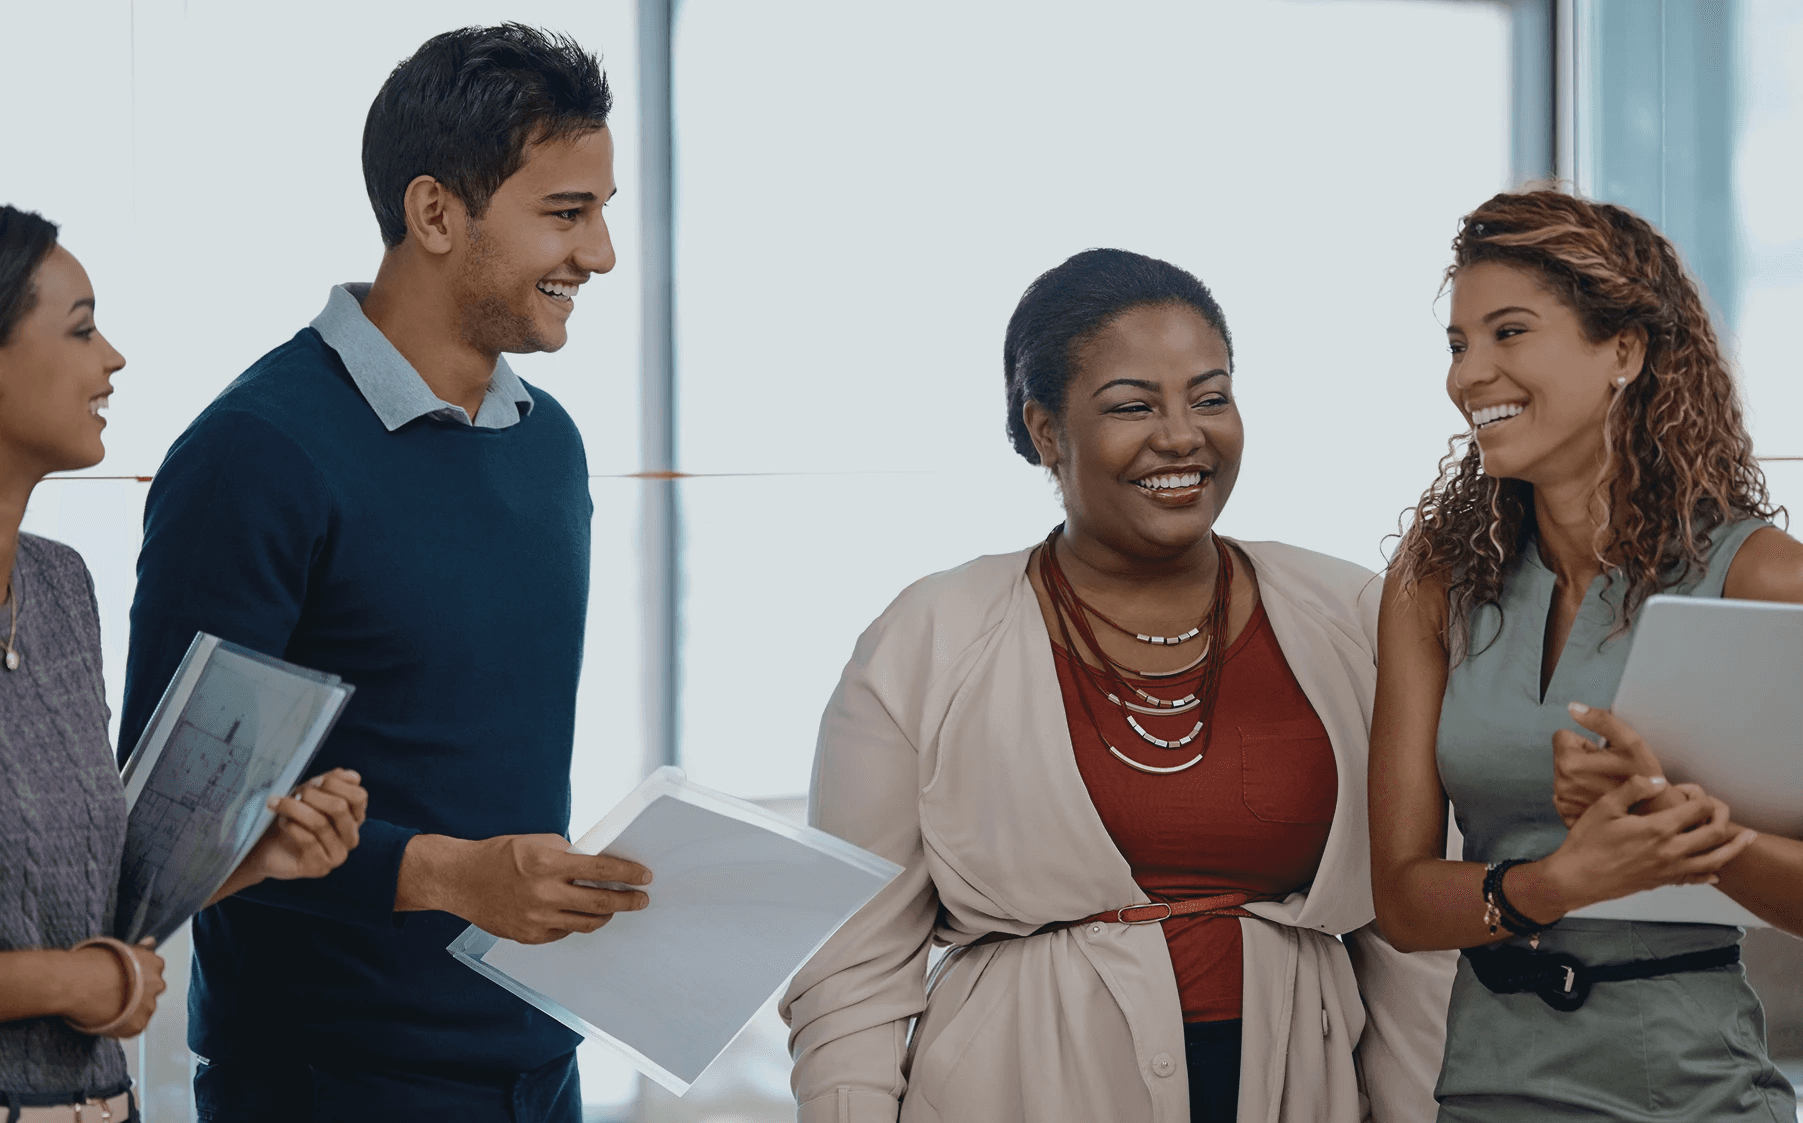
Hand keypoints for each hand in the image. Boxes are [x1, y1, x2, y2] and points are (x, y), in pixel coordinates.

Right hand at [61, 938, 165, 1038]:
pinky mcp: (137, 1025)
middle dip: (135, 994)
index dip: (135, 978)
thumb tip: (150, 942)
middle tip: (112, 994)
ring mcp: (148, 1006)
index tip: (122, 981)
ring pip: (142, 1011)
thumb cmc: (89, 964)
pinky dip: (121, 1027)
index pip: (152, 973)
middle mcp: (156, 984)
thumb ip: (139, 949)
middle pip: (149, 992)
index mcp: (154, 963)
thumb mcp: (117, 948)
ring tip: (105, 1006)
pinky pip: (131, 1028)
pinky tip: (105, 1018)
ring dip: (129, 1011)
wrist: (72, 982)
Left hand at [218, 770, 368, 900]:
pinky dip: (292, 826)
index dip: (336, 784)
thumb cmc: (292, 818)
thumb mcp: (310, 794)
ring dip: (295, 809)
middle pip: (340, 808)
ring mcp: (338, 855)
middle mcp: (351, 837)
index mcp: (354, 818)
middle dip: (313, 795)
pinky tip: (283, 822)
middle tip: (294, 793)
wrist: (267, 847)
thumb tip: (348, 774)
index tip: (313, 782)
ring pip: (320, 823)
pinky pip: (308, 840)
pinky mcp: (320, 867)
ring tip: (278, 804)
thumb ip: (330, 783)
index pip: (359, 797)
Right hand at [402, 833, 651, 944]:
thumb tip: (596, 862)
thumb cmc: (497, 856)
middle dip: (627, 900)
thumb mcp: (536, 842)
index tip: (644, 876)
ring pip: (586, 922)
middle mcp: (544, 894)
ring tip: (614, 906)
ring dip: (605, 914)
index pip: (600, 869)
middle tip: (641, 899)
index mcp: (547, 865)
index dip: (627, 873)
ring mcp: (536, 919)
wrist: (460, 880)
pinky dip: (576, 922)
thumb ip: (567, 853)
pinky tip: (579, 913)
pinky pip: (564, 932)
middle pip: (600, 902)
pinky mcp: (529, 936)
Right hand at [1542, 774, 1758, 910]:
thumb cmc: (1587, 842)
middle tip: (1723, 808)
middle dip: (1723, 817)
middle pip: (1713, 833)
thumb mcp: (1605, 807)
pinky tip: (1716, 871)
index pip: (1697, 809)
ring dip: (1734, 848)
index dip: (1701, 796)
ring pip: (1715, 860)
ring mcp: (1670, 869)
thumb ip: (1634, 789)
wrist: (1577, 878)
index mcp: (1658, 829)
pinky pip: (1696, 878)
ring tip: (1746, 838)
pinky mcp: (1663, 881)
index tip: (1691, 790)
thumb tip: (1659, 780)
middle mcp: (1670, 851)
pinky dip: (1711, 873)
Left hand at [1552, 702, 1680, 825]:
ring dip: (1582, 776)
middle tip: (1607, 770)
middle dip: (1582, 759)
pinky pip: (1568, 794)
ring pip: (1565, 775)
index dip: (1585, 742)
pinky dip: (1581, 794)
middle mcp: (1561, 784)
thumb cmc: (1645, 777)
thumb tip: (1573, 708)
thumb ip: (1600, 720)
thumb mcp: (1629, 741)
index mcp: (1569, 764)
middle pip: (1563, 756)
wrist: (1655, 813)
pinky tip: (1601, 797)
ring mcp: (1564, 802)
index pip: (1563, 737)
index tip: (1602, 754)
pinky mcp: (1568, 815)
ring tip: (1607, 784)